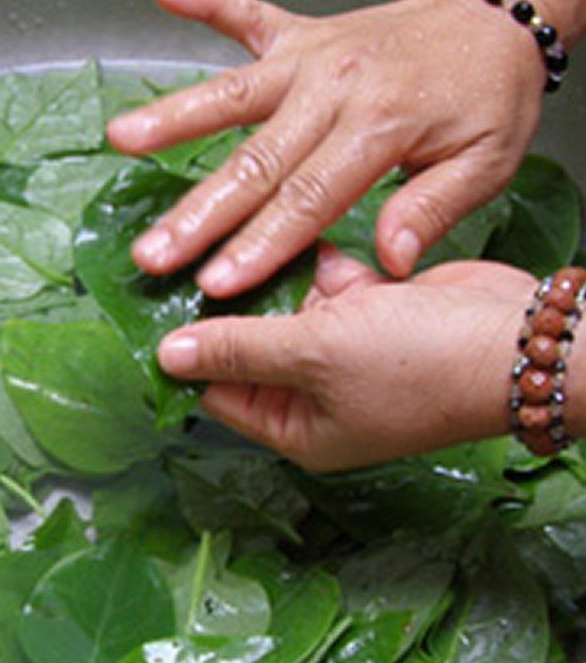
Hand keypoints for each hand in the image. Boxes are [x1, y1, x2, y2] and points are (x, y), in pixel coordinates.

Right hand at [107, 0, 543, 296]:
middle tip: (153, 252)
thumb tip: (387, 261)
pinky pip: (246, 13)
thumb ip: (433, 209)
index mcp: (382, 124)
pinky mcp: (299, 32)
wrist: (493, 15)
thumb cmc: (488, 93)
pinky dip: (205, 0)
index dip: (259, 244)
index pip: (307, 199)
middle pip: (255, 160)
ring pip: (231, 92)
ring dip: (174, 117)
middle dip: (200, 212)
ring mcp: (311, 54)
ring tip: (122, 139)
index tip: (216, 283)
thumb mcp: (486, 160)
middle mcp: (335, 86)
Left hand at [156, 247, 536, 471]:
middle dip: (225, 306)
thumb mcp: (313, 355)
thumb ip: (238, 350)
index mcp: (296, 427)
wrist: (511, 335)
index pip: (218, 393)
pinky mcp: (365, 309)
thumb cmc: (418, 365)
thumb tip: (169, 357)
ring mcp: (341, 348)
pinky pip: (321, 284)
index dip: (186, 354)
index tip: (151, 308)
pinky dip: (313, 262)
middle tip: (181, 259)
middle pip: (247, 346)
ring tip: (225, 236)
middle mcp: (314, 392)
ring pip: (283, 307)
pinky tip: (295, 237)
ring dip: (269, 277)